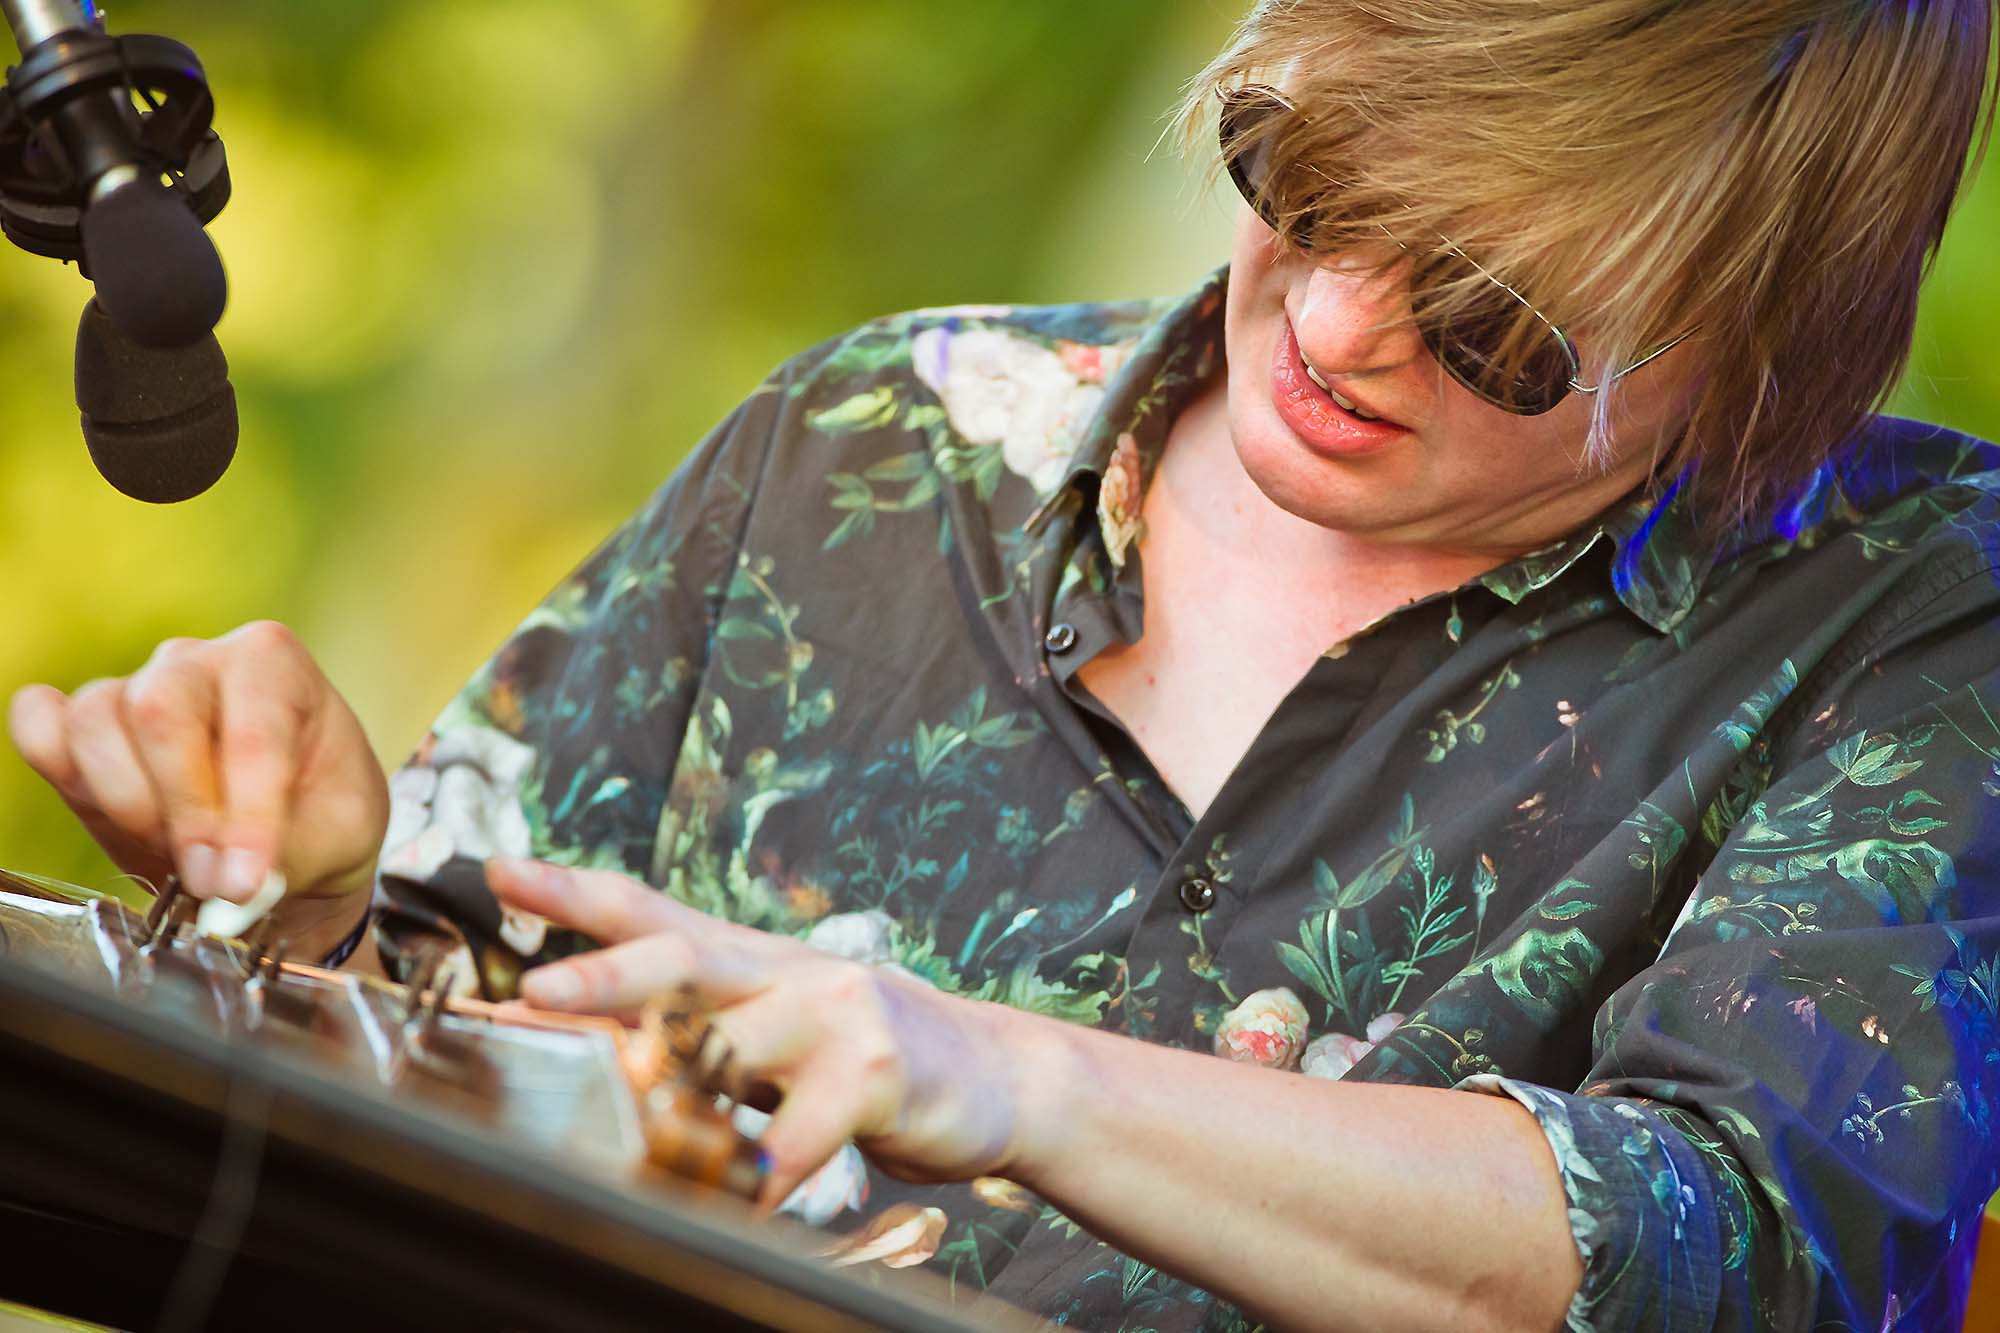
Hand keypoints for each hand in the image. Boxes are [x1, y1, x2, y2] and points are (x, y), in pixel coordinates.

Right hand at [7, 620, 389, 908]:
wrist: (289, 833)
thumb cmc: (320, 818)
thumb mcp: (336, 835)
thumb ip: (288, 854)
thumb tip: (229, 881)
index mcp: (275, 665)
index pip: (255, 732)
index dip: (247, 816)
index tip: (243, 881)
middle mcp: (198, 660)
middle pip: (161, 712)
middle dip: (184, 812)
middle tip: (208, 880)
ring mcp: (134, 684)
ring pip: (97, 722)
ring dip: (129, 806)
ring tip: (174, 853)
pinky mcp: (82, 723)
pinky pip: (42, 725)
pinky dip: (61, 770)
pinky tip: (104, 810)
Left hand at [487, 856, 1045, 1208]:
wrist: (992, 1072)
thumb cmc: (856, 1058)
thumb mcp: (770, 1028)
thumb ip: (694, 1028)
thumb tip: (581, 1043)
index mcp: (744, 957)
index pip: (648, 909)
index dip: (572, 888)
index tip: (498, 870)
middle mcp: (783, 969)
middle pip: (681, 959)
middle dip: (604, 974)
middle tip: (536, 992)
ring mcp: (834, 1014)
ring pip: (736, 1043)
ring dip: (674, 1083)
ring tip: (618, 1116)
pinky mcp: (877, 1071)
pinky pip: (804, 1133)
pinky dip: (763, 1172)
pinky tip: (737, 1196)